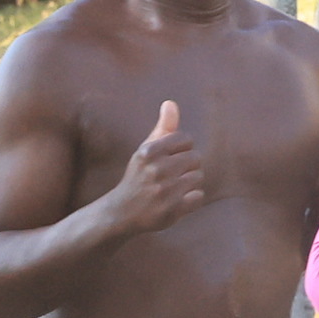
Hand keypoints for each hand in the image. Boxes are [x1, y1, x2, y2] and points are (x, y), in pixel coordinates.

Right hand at [101, 100, 205, 236]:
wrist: (120, 213)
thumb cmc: (137, 178)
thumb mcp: (145, 151)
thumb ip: (162, 128)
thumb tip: (171, 103)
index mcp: (149, 152)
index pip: (186, 139)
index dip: (181, 150)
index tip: (167, 160)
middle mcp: (156, 170)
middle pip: (196, 158)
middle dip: (186, 167)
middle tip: (169, 177)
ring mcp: (164, 190)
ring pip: (198, 177)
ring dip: (188, 184)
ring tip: (171, 190)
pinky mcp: (172, 209)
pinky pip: (199, 196)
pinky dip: (190, 200)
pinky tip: (175, 202)